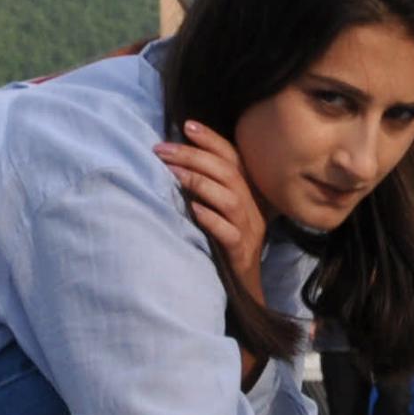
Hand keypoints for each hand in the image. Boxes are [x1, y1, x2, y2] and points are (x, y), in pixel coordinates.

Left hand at [155, 120, 266, 288]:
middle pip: (228, 172)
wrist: (246, 289)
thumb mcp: (221, 212)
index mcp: (248, 194)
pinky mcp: (240, 252)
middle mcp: (251, 208)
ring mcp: (248, 230)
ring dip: (199, 182)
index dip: (211, 139)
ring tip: (172, 172)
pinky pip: (228, 232)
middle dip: (193, 156)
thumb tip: (177, 162)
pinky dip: (210, 219)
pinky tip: (193, 210)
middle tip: (162, 150)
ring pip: (230, 198)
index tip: (185, 125)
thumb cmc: (226, 245)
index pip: (233, 158)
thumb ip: (209, 189)